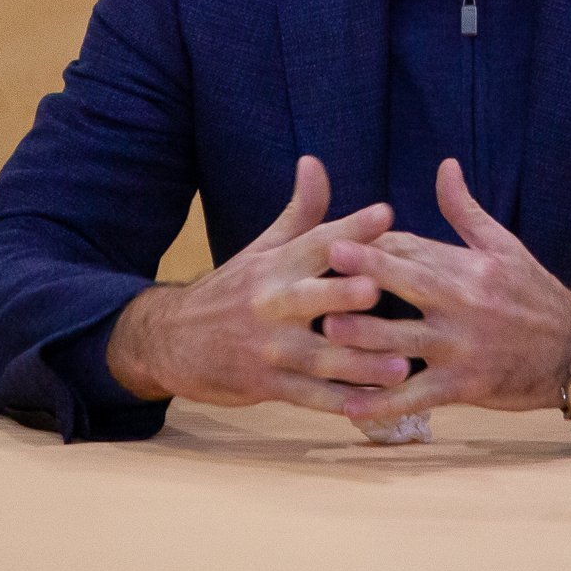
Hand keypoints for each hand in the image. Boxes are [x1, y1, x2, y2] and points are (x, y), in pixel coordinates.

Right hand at [105, 156, 410, 413]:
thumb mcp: (260, 249)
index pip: (315, 242)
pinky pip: (309, 398)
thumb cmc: (230, 290)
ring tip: (400, 366)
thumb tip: (314, 161)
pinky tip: (376, 409)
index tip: (385, 213)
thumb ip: (299, 212)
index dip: (350, 228)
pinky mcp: (266, 385)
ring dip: (360, 365)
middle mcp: (271, 304)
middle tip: (379, 290)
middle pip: (311, 298)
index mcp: (274, 265)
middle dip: (344, 295)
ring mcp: (269, 349)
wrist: (169, 341)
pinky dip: (342, 405)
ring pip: (319, 358)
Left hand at [321, 158, 570, 424]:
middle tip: (323, 260)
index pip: (414, 248)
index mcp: (468, 267)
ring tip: (324, 332)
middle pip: (407, 283)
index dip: (374, 242)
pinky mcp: (464, 386)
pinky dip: (385, 404)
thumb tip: (444, 165)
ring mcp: (461, 347)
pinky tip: (351, 408)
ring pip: (404, 340)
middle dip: (365, 271)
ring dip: (363, 337)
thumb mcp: (504, 246)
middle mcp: (463, 303)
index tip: (335, 236)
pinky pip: (418, 395)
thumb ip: (465, 210)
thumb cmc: (533, 294)